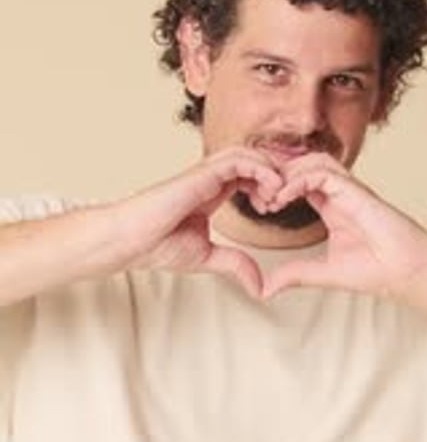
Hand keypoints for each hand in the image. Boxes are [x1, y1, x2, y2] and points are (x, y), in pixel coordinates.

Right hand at [109, 147, 282, 297]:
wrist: (129, 241)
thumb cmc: (156, 246)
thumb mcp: (208, 258)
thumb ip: (235, 265)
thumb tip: (260, 287)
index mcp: (211, 192)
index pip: (249, 174)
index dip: (268, 186)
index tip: (273, 208)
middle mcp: (210, 178)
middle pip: (253, 159)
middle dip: (274, 175)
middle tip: (282, 199)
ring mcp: (205, 174)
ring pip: (248, 154)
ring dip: (270, 170)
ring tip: (278, 195)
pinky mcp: (200, 174)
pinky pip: (238, 160)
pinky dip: (261, 170)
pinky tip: (270, 190)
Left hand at [262, 153, 426, 299]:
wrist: (409, 272)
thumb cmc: (379, 270)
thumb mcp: (324, 273)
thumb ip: (295, 275)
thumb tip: (264, 289)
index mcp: (332, 206)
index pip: (297, 181)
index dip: (276, 187)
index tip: (260, 206)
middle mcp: (339, 194)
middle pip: (301, 164)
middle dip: (276, 175)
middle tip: (257, 197)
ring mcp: (349, 190)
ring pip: (311, 161)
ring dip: (285, 175)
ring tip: (270, 199)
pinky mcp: (356, 192)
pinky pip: (321, 173)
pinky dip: (298, 180)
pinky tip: (284, 198)